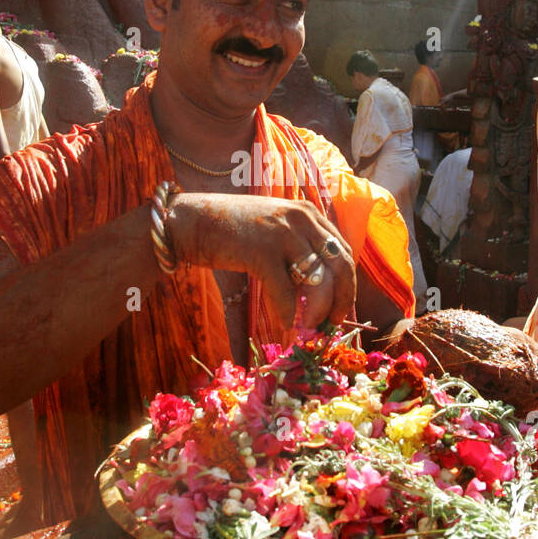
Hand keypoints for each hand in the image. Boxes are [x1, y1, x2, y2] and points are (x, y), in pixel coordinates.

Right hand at [167, 193, 356, 333]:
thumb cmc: (229, 230)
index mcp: (308, 212)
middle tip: (331, 323)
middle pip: (340, 265)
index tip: (340, 308)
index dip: (347, 284)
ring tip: (306, 326)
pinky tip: (283, 323)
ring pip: (319, 281)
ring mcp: (283, 233)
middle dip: (342, 300)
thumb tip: (320, 292)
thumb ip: (298, 250)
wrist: (190, 221)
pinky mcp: (262, 251)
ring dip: (316, 311)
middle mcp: (301, 218)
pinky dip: (287, 313)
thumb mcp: (273, 230)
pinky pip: (286, 292)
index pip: (342, 250)